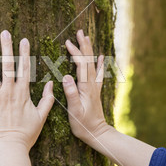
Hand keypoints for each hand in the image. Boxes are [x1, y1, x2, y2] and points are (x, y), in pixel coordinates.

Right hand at [63, 31, 155, 165]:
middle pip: (88, 60)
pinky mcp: (95, 90)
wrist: (97, 133)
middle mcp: (92, 84)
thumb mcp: (74, 110)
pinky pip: (98, 73)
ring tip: (86, 38)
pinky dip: (98, 63)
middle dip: (84, 45)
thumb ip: (71, 93)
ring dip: (89, 50)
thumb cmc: (83, 124)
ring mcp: (95, 86)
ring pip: (92, 64)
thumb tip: (65, 76)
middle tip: (79, 32)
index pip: (81, 65)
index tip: (67, 42)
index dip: (75, 52)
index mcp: (85, 87)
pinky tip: (100, 56)